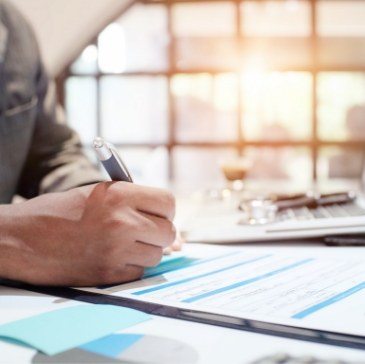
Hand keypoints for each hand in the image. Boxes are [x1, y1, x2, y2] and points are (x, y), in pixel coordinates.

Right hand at [0, 182, 175, 285]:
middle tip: (143, 231)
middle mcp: (123, 222)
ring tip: (124, 243)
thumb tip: (173, 230)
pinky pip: (139, 272)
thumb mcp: (100, 194)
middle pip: (168, 232)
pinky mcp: (108, 274)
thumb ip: (136, 205)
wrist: (23, 238)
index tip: (157, 215)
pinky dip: (132, 267)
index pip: (168, 202)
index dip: (165, 210)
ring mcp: (116, 250)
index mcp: (120, 195)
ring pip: (157, 255)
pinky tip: (113, 257)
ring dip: (146, 251)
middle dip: (159, 232)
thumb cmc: (61, 212)